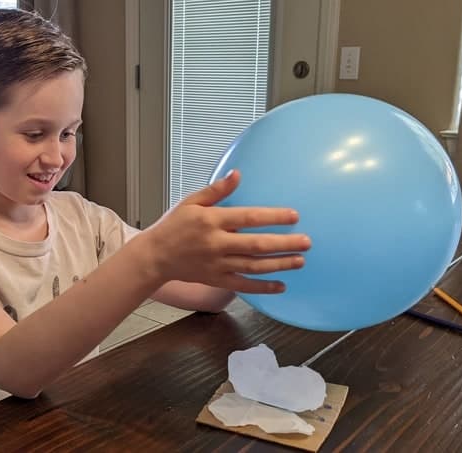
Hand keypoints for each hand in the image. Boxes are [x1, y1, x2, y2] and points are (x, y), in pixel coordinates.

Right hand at [142, 169, 309, 293]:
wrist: (155, 256)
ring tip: (300, 261)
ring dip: (279, 264)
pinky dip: (263, 287)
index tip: (294, 216)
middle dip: (285, 244)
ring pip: (254, 266)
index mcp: (212, 221)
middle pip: (257, 245)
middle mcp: (217, 244)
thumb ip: (217, 190)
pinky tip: (281, 286)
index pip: (249, 217)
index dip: (274, 217)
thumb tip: (238, 174)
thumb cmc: (173, 226)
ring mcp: (217, 264)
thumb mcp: (191, 202)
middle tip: (307, 242)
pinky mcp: (216, 280)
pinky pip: (243, 285)